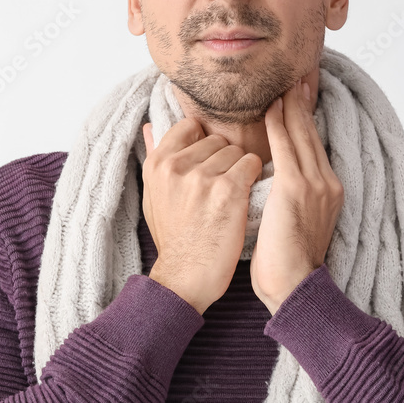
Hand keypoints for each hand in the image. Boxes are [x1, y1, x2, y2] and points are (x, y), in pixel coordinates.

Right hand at [142, 117, 262, 314]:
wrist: (185, 276)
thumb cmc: (173, 238)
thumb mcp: (153, 196)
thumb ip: (153, 158)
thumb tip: (149, 127)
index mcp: (157, 164)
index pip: (190, 126)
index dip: (204, 142)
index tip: (208, 162)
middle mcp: (177, 166)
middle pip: (218, 140)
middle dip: (224, 159)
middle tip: (221, 187)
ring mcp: (203, 177)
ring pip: (237, 152)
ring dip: (240, 170)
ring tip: (231, 196)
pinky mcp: (228, 189)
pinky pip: (252, 164)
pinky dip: (254, 177)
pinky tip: (245, 196)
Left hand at [250, 79, 343, 315]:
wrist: (295, 287)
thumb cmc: (286, 263)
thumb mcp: (292, 223)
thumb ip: (288, 198)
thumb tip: (271, 183)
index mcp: (329, 190)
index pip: (315, 144)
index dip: (306, 117)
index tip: (299, 94)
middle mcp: (328, 182)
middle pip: (312, 132)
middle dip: (302, 102)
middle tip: (296, 75)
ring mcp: (315, 184)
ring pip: (301, 134)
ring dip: (291, 106)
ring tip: (283, 82)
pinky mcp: (297, 188)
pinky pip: (286, 147)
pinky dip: (279, 125)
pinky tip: (271, 108)